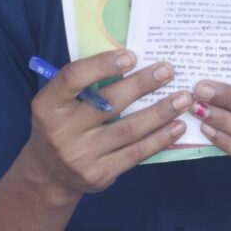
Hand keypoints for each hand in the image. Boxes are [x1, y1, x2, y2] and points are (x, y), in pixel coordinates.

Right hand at [26, 50, 191, 202]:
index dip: (102, 65)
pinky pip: (136, 153)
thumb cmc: (61, 124)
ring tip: (183, 99)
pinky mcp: (99, 175)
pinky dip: (160, 139)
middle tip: (167, 70)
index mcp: (48, 105)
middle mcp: (61, 131)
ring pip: (129, 129)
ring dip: (160, 112)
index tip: (131, 55)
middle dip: (142, 84)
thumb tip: (132, 59)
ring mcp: (80, 156)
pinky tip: (177, 126)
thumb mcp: (59, 102)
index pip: (73, 78)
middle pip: (108, 103)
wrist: (49, 174)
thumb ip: (85, 83)